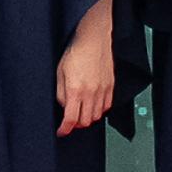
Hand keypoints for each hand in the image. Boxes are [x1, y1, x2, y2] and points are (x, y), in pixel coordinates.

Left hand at [55, 0, 117, 136]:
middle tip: (70, 120)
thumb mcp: (60, 72)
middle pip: (85, 121)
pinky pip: (106, 107)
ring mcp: (102, 91)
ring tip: (81, 112)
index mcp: (75, 90)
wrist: (94, 39)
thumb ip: (61, 93)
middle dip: (76, 124)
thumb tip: (64, 107)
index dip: (65, 129)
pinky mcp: (111, 87)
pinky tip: (92, 104)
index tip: (61, 132)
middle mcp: (90, 93)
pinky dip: (99, 110)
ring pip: (96, 116)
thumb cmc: (76, 52)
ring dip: (87, 118)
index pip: (70, 119)